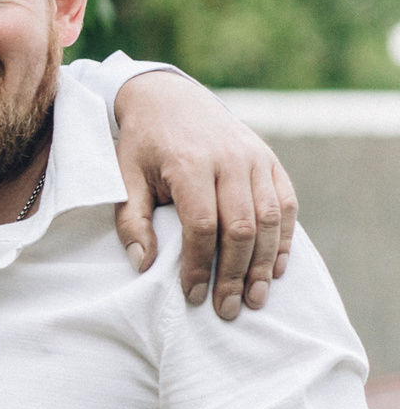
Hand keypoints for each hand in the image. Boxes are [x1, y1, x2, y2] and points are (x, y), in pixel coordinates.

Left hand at [109, 73, 294, 318]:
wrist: (170, 98)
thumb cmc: (142, 145)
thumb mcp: (123, 178)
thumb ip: (131, 221)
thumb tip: (143, 265)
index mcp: (190, 163)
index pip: (202, 225)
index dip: (200, 265)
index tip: (192, 295)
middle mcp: (230, 160)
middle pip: (241, 227)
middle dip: (236, 274)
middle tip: (229, 309)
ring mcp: (256, 159)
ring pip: (269, 219)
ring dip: (265, 263)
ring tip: (256, 298)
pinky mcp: (270, 160)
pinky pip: (286, 204)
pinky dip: (283, 239)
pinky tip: (276, 268)